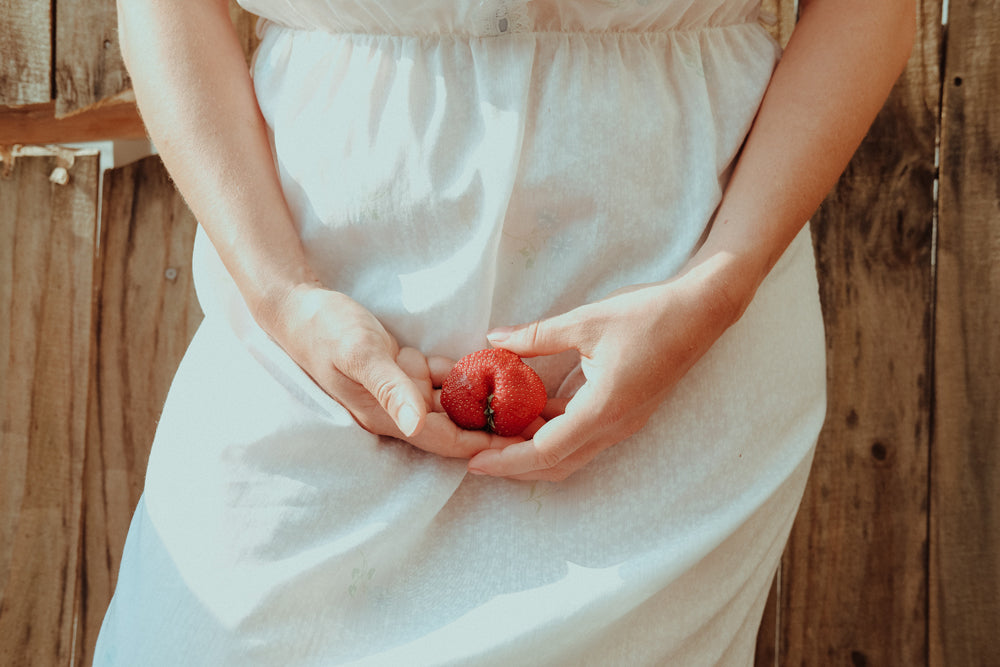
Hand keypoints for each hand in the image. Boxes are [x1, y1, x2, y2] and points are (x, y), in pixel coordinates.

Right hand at [266, 284, 520, 457]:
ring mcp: (402, 389)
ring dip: (488, 400)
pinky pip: (445, 376)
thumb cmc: (325, 330)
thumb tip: (416, 425)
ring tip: (529, 396)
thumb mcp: (359, 354)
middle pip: (455, 426)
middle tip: (538, 420)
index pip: (445, 439)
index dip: (484, 443)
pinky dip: (470, 372)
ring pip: (454, 401)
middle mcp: (399, 408)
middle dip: (494, 426)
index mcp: (388, 414)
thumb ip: (389, 388)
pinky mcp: (404, 367)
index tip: (523, 444)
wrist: (298, 307)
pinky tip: (499, 365)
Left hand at [467, 264, 745, 480]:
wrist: (701, 312)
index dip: (506, 461)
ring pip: (569, 454)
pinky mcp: (623, 414)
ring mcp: (622, 424)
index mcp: (603, 410)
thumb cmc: (648, 315)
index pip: (545, 451)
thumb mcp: (585, 321)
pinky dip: (551, 433)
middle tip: (475, 454)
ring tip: (493, 436)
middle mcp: (613, 427)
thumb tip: (493, 340)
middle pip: (555, 464)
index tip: (473, 462)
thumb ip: (536, 336)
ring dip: (531, 450)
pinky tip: (526, 414)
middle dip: (513, 465)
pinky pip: (581, 436)